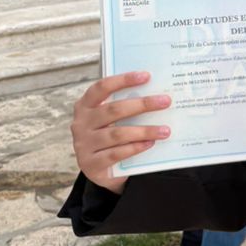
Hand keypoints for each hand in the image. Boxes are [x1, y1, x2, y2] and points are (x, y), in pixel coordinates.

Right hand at [70, 71, 171, 193]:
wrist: (98, 169)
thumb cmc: (109, 136)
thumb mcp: (111, 120)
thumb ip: (124, 107)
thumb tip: (156, 94)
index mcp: (85, 106)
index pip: (102, 88)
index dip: (123, 80)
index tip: (146, 76)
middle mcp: (81, 123)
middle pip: (113, 110)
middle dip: (142, 104)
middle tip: (165, 101)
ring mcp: (83, 145)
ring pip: (117, 134)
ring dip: (144, 130)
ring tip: (165, 130)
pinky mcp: (91, 164)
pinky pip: (116, 154)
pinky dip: (135, 147)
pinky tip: (150, 143)